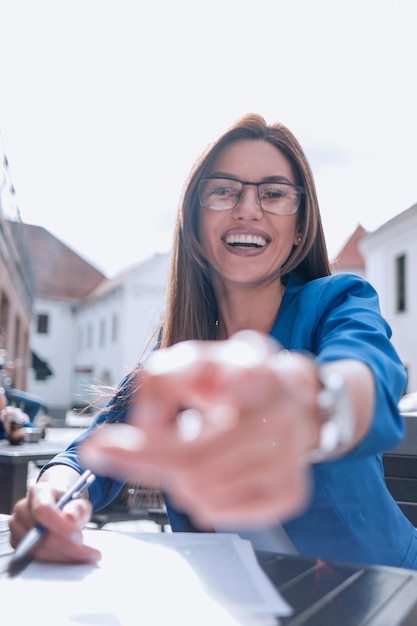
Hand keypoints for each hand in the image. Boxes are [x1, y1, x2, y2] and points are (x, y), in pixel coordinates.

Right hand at [9, 468, 100, 563]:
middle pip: (40, 534)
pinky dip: (55, 559)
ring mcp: (17, 526)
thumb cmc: (67, 501)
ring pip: (38, 549)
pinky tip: (71, 557)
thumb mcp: (80, 501)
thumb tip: (70, 518)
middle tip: (89, 553)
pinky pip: (35, 557)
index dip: (60, 526)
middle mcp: (23, 508)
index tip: (78, 537)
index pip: (43, 509)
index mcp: (39, 492)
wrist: (57, 502)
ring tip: (84, 555)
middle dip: (67, 547)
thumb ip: (77, 508)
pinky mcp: (18, 542)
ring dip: (63, 556)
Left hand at [81, 331, 321, 527]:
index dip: (150, 440)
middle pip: (191, 462)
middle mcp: (281, 417)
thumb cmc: (239, 379)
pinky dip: (199, 495)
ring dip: (177, 475)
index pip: (204, 406)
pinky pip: (220, 511)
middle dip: (141, 460)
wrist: (294, 398)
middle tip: (108, 451)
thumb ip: (162, 380)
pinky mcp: (292, 492)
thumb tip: (144, 428)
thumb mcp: (197, 359)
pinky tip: (210, 469)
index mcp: (258, 373)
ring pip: (200, 490)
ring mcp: (290, 459)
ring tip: (192, 447)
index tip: (101, 447)